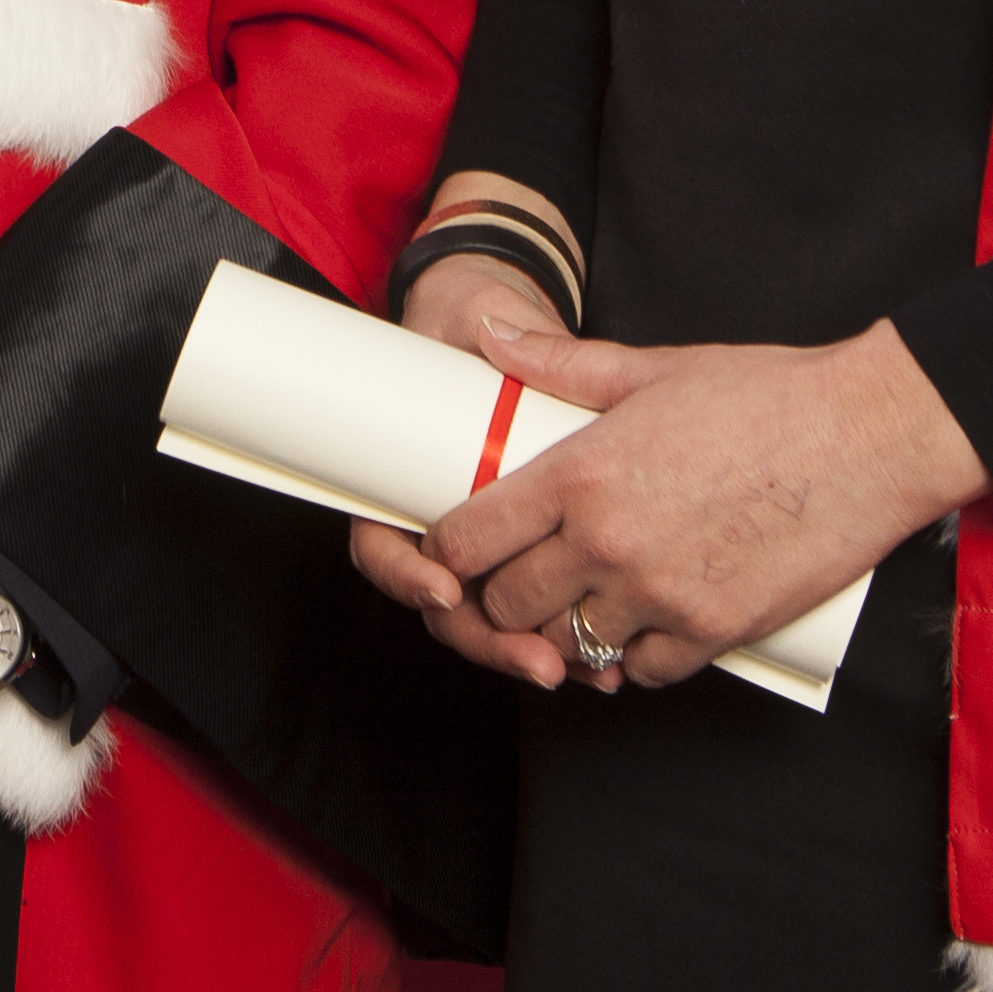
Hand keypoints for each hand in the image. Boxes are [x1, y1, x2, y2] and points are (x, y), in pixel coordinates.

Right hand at [346, 249, 590, 689]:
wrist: (507, 334)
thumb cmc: (475, 329)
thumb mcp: (479, 323)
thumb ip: (488, 330)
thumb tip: (492, 330)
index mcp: (403, 480)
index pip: (382, 548)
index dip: (406, 577)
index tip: (444, 587)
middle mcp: (440, 525)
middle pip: (444, 608)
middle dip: (486, 639)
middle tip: (535, 658)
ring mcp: (489, 549)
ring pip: (492, 624)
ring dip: (530, 653)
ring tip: (583, 668)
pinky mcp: (537, 560)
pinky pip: (540, 620)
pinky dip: (572, 648)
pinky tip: (610, 663)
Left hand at [423, 316, 986, 694]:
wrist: (870, 435)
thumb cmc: (765, 394)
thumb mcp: (651, 368)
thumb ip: (559, 362)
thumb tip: (489, 333)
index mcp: (581, 475)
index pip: (470, 541)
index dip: (450, 551)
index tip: (459, 546)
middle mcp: (609, 544)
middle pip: (508, 606)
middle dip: (499, 597)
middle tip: (513, 577)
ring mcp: (661, 596)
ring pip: (567, 646)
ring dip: (561, 631)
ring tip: (573, 602)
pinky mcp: (713, 632)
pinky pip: (640, 669)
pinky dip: (628, 656)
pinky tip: (631, 628)